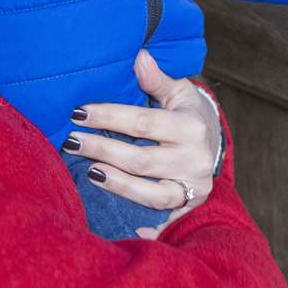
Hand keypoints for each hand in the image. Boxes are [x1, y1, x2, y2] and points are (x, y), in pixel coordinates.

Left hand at [65, 50, 218, 237]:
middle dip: (103, 150)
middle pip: (141, 160)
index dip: (109, 118)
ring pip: (152, 194)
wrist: (216, 142)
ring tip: (90, 172)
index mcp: (191, 127)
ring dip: (118, 185)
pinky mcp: (191, 206)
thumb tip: (139, 56)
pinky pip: (167, 220)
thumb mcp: (178, 91)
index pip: (143, 123)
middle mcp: (195, 159)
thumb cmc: (188, 112)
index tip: (79, 113)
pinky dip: (151, 227)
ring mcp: (194, 186)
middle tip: (72, 142)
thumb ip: (156, 79)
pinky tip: (130, 230)